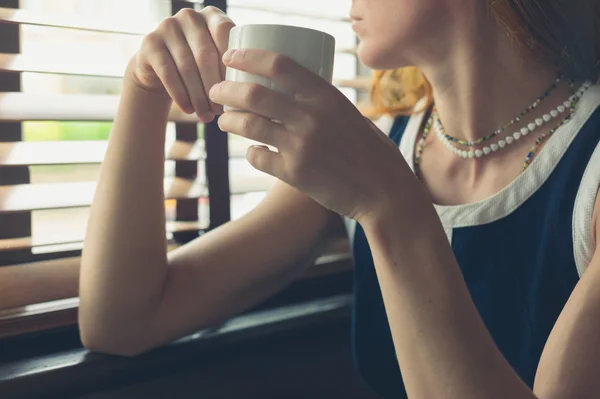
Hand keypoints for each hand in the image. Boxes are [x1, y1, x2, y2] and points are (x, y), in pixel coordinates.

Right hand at [130, 7, 234, 122]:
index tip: (237, 90)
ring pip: (187, 66)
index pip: (225, 34)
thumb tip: (249, 91)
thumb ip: (233, 64)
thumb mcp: (217, 59)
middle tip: (220, 110)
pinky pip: (168, 73)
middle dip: (214, 86)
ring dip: (198, 96)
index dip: (232, 63)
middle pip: (205, 54)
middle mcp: (190, 16)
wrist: (160, 68)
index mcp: (212, 16)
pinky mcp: (150, 42)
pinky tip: (188, 110)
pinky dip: (180, 95)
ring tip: (206, 116)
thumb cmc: (200, 67)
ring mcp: (167, 26)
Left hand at [209, 49, 417, 221]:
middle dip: (226, 89)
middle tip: (217, 91)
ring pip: (248, 125)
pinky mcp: (294, 173)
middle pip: (253, 93)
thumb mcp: (349, 115)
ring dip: (229, 121)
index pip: (278, 64)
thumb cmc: (371, 151)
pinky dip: (251, 152)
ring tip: (224, 121)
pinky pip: (257, 157)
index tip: (231, 56)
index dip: (248, 56)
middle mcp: (311, 117)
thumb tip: (290, 96)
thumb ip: (321, 104)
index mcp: (326, 95)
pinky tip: (254, 151)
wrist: (383, 191)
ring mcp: (301, 146)